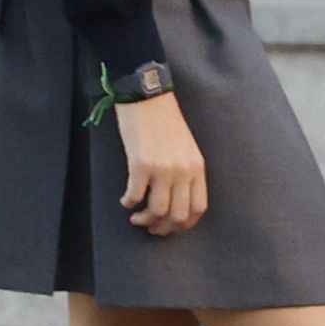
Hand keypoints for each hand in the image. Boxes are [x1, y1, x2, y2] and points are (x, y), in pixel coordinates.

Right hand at [115, 91, 207, 235]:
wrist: (147, 96)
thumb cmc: (165, 119)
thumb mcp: (186, 147)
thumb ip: (185, 172)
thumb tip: (174, 200)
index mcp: (196, 166)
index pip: (198, 208)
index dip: (184, 224)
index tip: (171, 226)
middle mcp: (183, 170)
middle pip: (178, 216)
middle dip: (163, 228)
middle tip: (152, 227)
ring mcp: (162, 168)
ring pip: (157, 211)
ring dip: (145, 220)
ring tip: (137, 216)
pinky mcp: (140, 164)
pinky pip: (135, 196)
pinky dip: (128, 203)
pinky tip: (126, 200)